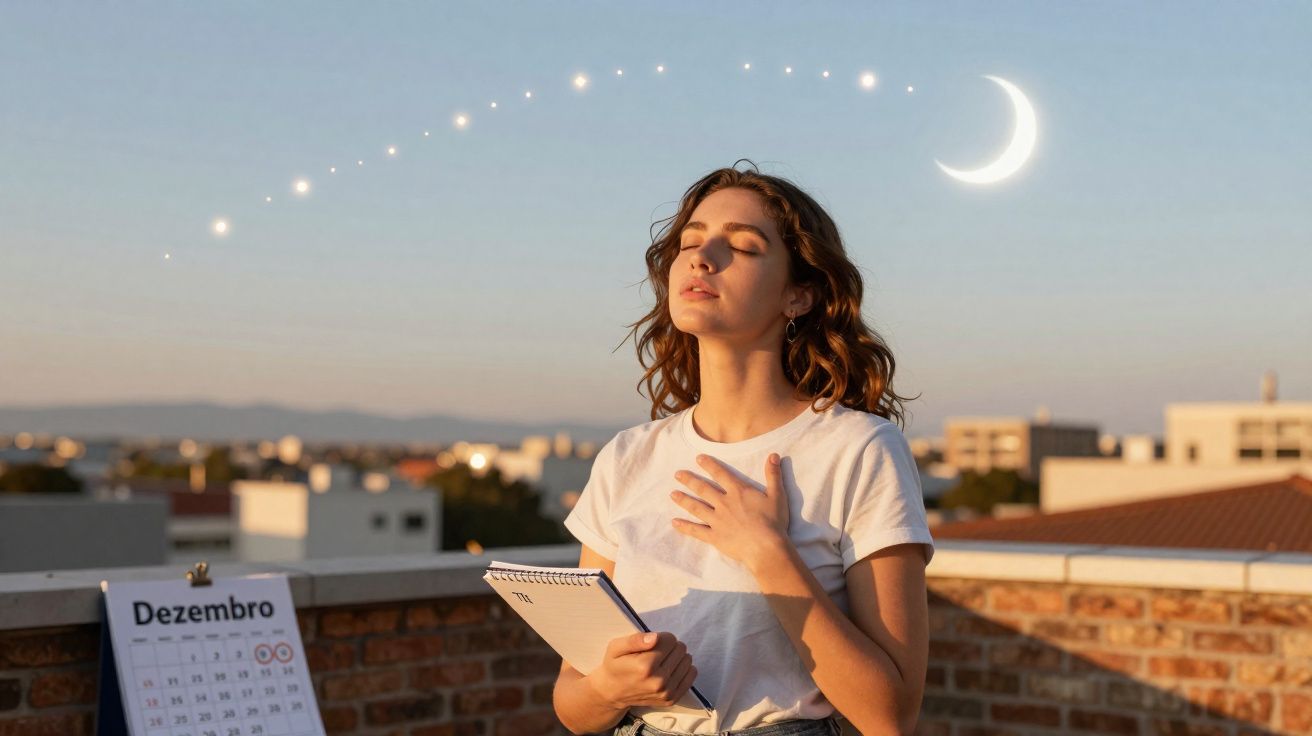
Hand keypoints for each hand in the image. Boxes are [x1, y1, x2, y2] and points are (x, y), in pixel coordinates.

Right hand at [588, 631, 697, 708]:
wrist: (612, 693)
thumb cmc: (614, 666)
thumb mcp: (616, 647)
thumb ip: (635, 640)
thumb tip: (655, 638)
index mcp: (644, 665)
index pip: (670, 639)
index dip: (661, 637)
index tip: (652, 643)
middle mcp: (658, 680)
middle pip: (680, 649)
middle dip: (670, 646)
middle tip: (657, 652)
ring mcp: (666, 692)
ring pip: (688, 660)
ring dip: (677, 657)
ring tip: (663, 660)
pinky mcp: (672, 699)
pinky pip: (691, 675)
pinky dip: (684, 668)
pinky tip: (671, 669)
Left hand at [669, 453, 790, 569]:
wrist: (766, 547)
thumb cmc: (773, 522)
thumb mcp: (777, 495)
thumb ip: (773, 475)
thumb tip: (774, 455)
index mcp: (738, 492)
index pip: (720, 474)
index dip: (709, 465)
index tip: (698, 458)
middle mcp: (723, 503)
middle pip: (703, 489)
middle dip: (689, 480)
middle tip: (677, 474)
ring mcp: (717, 520)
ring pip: (696, 507)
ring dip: (683, 500)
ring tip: (672, 494)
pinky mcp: (714, 536)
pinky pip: (696, 530)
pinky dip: (685, 526)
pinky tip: (674, 522)